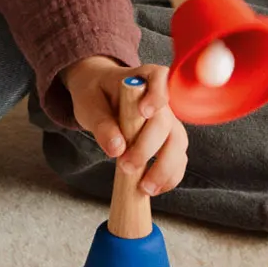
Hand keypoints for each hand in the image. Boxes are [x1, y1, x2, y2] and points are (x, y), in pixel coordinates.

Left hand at [60, 57, 187, 194]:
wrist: (99, 95)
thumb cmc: (96, 94)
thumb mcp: (90, 104)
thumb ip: (102, 123)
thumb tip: (117, 148)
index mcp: (143, 78)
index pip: (159, 78)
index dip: (157, 95)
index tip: (145, 112)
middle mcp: (162, 98)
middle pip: (166, 121)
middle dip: (148, 147)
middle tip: (126, 165)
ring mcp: (169, 120)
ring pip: (178, 143)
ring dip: (165, 168)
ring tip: (145, 187)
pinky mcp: (169, 140)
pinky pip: (178, 158)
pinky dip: (170, 176)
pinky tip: (155, 188)